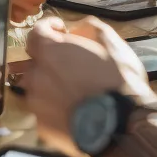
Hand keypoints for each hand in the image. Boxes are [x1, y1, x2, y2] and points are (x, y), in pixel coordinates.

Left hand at [22, 16, 155, 156]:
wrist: (122, 129)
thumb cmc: (118, 82)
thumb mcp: (112, 44)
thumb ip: (89, 28)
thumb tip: (75, 30)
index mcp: (50, 52)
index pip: (34, 32)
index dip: (47, 27)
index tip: (61, 30)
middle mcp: (37, 76)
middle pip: (36, 62)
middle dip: (50, 59)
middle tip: (72, 63)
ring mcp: (37, 104)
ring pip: (38, 88)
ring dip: (51, 84)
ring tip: (75, 91)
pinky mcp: (42, 128)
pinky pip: (45, 110)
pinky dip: (56, 107)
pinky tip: (75, 110)